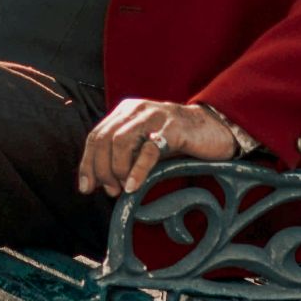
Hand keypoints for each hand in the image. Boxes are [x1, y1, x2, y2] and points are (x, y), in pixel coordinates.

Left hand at [77, 98, 238, 198]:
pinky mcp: (173, 129)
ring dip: (116, 169)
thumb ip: (125, 156)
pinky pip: (149, 150)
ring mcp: (154, 117)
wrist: (214, 128)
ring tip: (122, 189)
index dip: (87, 163)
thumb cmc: (177, 140)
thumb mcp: (145, 144)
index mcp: (125, 111)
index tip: (86, 188)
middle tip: (110, 190)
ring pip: (120, 141)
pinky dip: (137, 170)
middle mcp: (136, 110)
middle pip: (104, 139)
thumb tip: (102, 182)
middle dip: (101, 169)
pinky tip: (133, 186)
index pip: (96, 136)